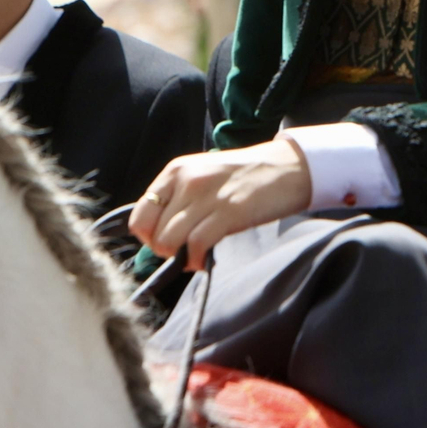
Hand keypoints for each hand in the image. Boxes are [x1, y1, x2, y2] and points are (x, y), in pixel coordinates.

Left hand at [127, 141, 312, 270]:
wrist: (286, 167)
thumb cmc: (243, 176)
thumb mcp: (203, 175)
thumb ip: (179, 198)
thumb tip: (158, 234)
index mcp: (176, 170)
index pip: (140, 214)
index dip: (149, 237)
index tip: (166, 242)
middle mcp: (186, 180)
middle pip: (154, 233)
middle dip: (166, 251)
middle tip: (185, 251)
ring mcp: (207, 195)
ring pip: (170, 241)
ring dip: (180, 257)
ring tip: (195, 255)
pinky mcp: (228, 211)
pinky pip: (196, 245)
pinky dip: (196, 260)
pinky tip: (205, 259)